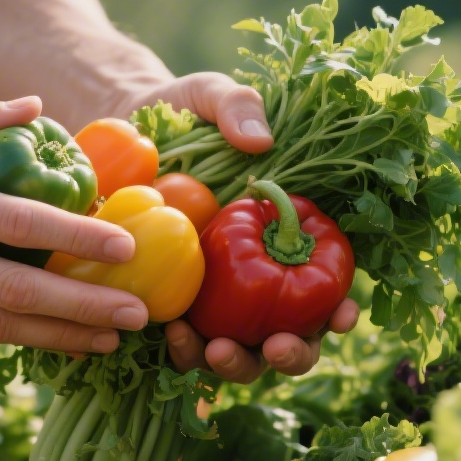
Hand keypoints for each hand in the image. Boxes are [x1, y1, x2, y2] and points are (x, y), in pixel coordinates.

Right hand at [0, 96, 149, 352]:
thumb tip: (37, 109)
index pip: (15, 222)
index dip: (75, 238)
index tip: (125, 247)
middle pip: (14, 290)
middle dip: (82, 308)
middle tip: (138, 316)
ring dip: (56, 337)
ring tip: (109, 340)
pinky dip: (11, 336)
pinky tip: (51, 336)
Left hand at [113, 73, 352, 381]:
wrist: (117, 133)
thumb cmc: (178, 113)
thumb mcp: (208, 97)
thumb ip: (236, 106)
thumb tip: (259, 140)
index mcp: (284, 241)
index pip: (327, 289)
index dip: (340, 311)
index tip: (343, 316)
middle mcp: (257, 281)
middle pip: (288, 337)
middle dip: (290, 353)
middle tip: (274, 346)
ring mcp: (213, 302)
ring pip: (237, 354)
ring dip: (235, 364)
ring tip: (213, 349)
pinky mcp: (170, 310)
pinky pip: (184, 345)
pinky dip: (184, 352)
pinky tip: (171, 334)